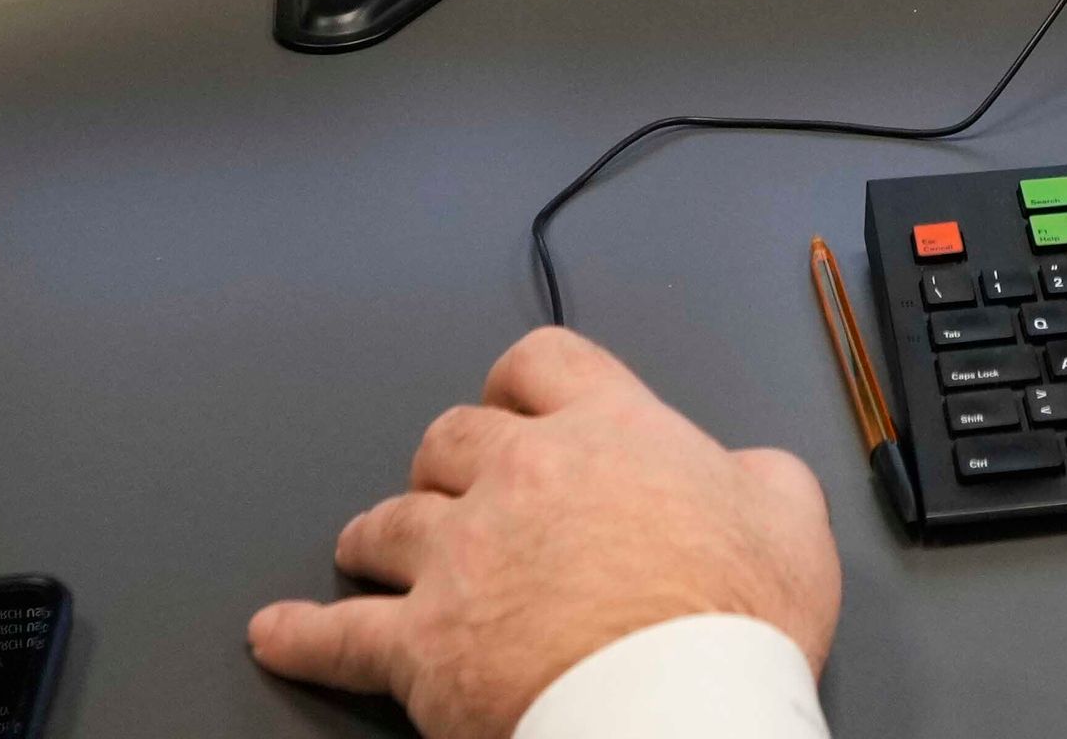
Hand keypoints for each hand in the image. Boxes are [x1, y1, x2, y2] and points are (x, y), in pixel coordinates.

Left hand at [247, 326, 840, 738]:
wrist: (678, 709)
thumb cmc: (733, 620)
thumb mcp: (789, 514)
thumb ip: (758, 474)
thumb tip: (748, 474)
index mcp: (606, 431)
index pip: (541, 363)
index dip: (522, 382)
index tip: (513, 400)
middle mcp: (520, 477)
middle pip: (451, 438)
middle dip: (450, 462)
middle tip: (457, 491)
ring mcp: (461, 558)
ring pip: (390, 521)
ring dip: (380, 533)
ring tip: (372, 549)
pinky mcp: (422, 645)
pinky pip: (341, 635)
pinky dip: (303, 635)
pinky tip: (277, 633)